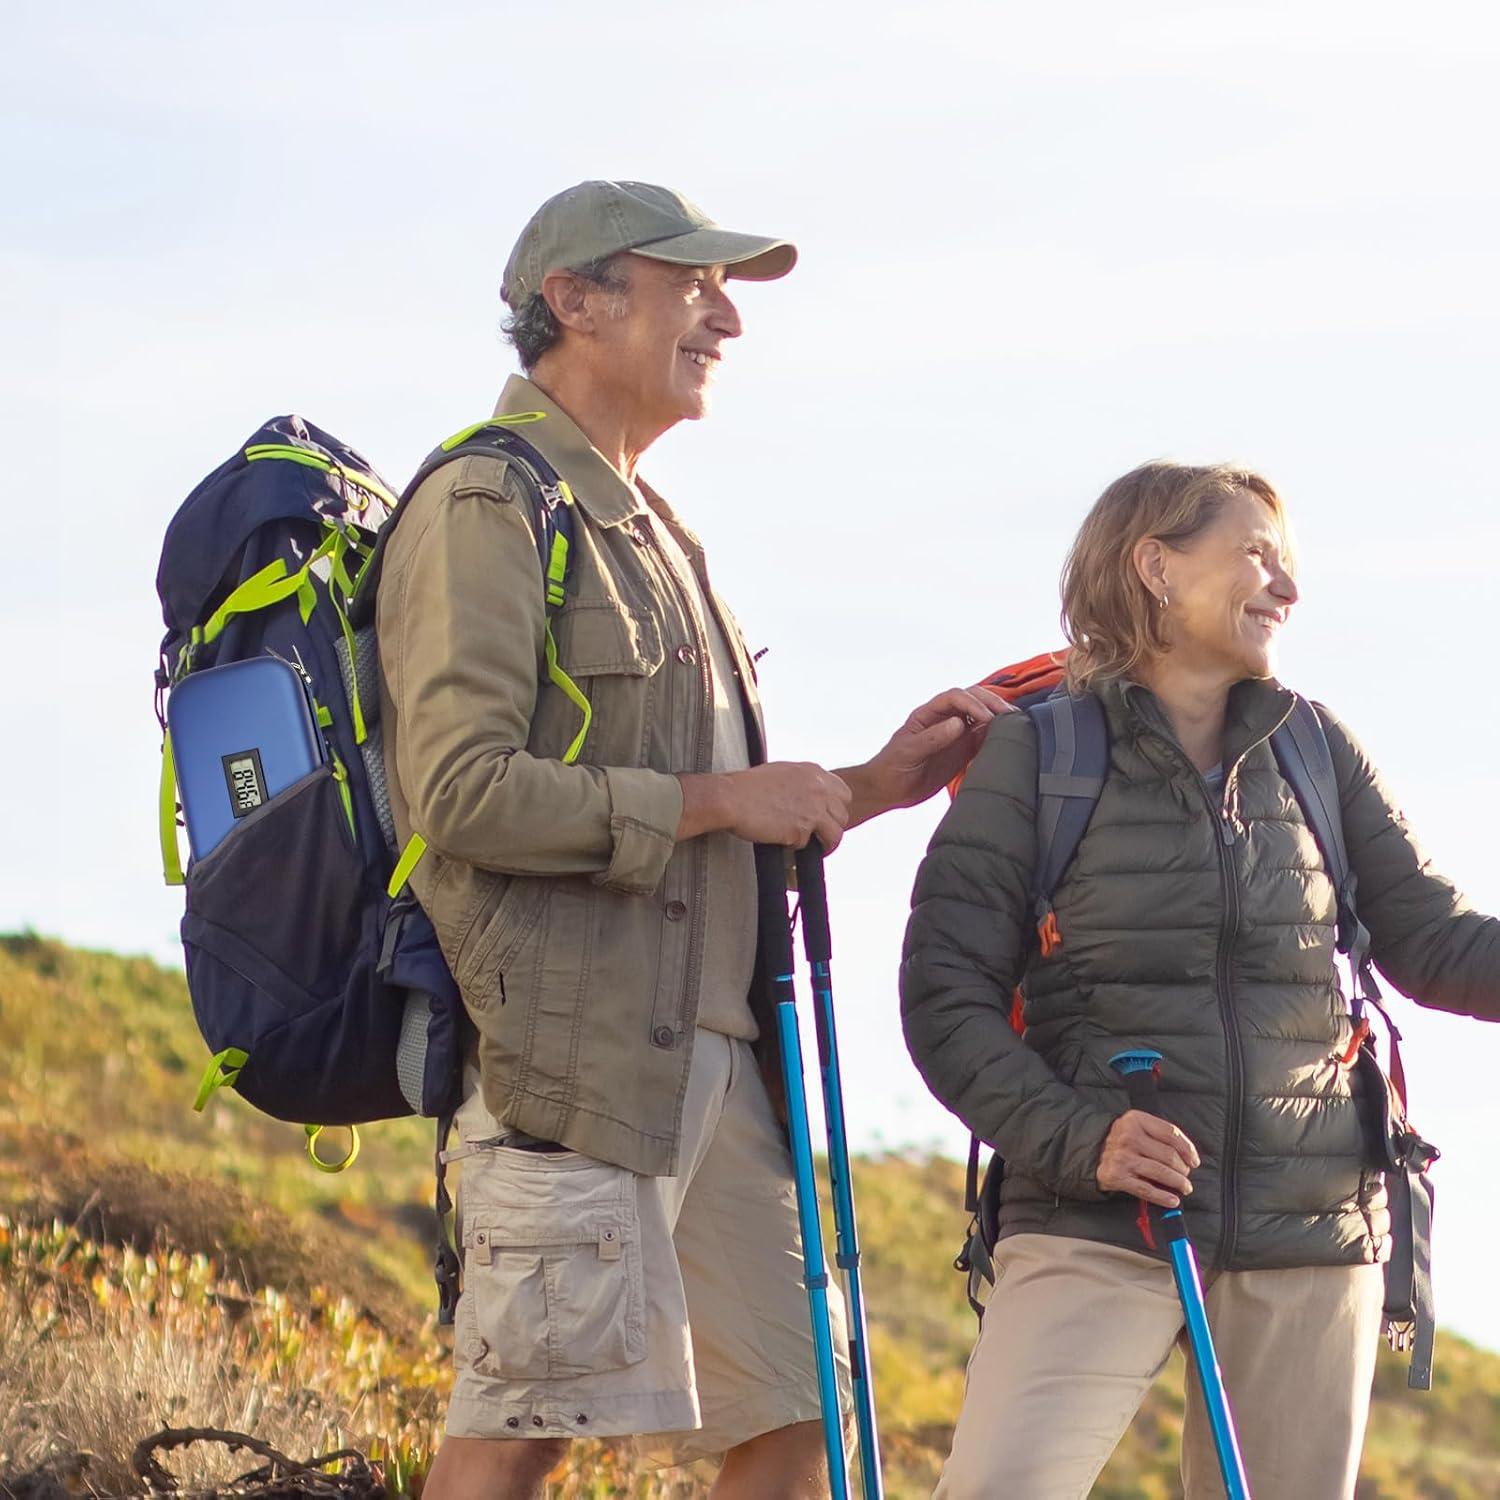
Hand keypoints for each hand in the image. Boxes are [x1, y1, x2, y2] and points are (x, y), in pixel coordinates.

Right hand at [676, 762, 852, 851]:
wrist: (730, 797)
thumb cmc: (748, 787)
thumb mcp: (781, 773)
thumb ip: (801, 782)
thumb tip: (809, 798)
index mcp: (813, 772)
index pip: (843, 793)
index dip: (836, 809)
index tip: (826, 818)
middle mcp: (818, 788)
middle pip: (843, 814)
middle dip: (833, 828)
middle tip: (820, 838)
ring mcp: (812, 808)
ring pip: (836, 833)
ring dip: (826, 844)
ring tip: (815, 850)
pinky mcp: (802, 827)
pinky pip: (811, 845)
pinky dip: (801, 849)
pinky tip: (789, 847)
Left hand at [839, 685, 1010, 826]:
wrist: (889, 790)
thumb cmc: (892, 768)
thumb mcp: (908, 752)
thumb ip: (933, 738)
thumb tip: (959, 724)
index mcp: (929, 713)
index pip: (955, 697)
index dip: (973, 703)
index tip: (986, 717)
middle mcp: (945, 719)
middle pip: (973, 700)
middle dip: (992, 704)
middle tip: (1009, 716)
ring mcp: (956, 734)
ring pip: (982, 716)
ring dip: (999, 717)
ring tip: (1017, 725)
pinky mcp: (964, 750)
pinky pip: (984, 738)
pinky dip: (997, 736)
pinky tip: (1011, 740)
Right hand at [1096, 1110, 1199, 1208]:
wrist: (1091, 1151)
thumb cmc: (1121, 1140)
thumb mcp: (1136, 1126)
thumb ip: (1158, 1134)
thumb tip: (1188, 1155)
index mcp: (1135, 1120)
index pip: (1170, 1133)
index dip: (1188, 1149)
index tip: (1194, 1160)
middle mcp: (1128, 1137)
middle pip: (1169, 1155)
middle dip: (1183, 1169)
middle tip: (1186, 1175)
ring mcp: (1122, 1157)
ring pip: (1161, 1172)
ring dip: (1178, 1183)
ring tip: (1184, 1187)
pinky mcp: (1117, 1176)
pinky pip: (1147, 1190)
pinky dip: (1163, 1197)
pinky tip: (1172, 1200)